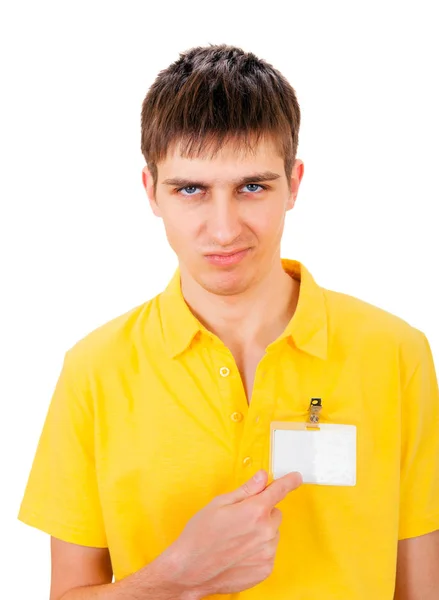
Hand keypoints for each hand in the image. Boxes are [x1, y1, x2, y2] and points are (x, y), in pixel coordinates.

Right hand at [166, 469, 301, 596]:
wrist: (190, 570)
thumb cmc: (200, 535)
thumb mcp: (219, 504)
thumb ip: (246, 490)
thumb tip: (262, 477)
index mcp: (255, 511)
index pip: (279, 491)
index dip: (289, 482)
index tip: (296, 477)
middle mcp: (266, 532)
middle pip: (274, 513)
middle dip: (262, 512)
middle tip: (240, 519)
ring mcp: (267, 552)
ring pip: (272, 533)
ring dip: (261, 532)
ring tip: (236, 539)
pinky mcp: (266, 569)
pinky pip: (269, 551)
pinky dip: (258, 550)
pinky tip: (239, 553)